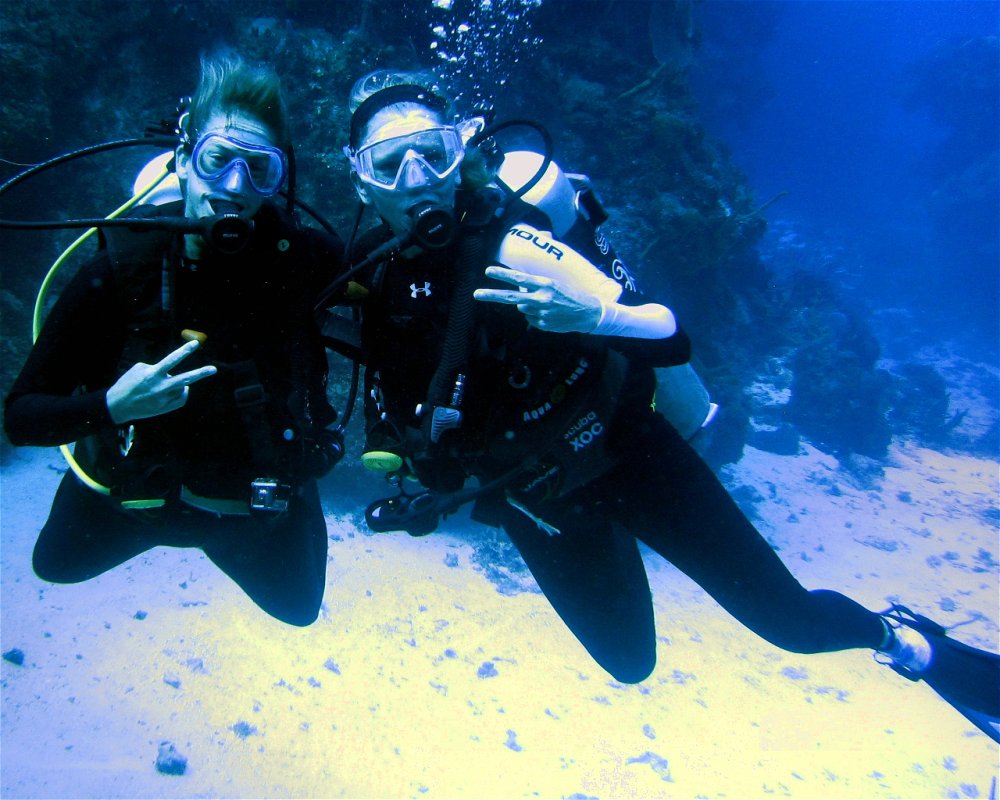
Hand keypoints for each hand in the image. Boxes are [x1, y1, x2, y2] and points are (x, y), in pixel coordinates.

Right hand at [106, 340, 216, 423]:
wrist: (118, 406)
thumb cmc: (128, 384)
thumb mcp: (139, 369)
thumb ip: (158, 368)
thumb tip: (171, 373)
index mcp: (152, 374)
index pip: (172, 360)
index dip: (184, 351)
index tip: (196, 344)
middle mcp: (160, 387)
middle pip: (185, 379)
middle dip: (201, 373)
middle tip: (214, 369)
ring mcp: (163, 399)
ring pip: (182, 388)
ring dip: (179, 384)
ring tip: (166, 384)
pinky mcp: (165, 409)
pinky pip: (181, 399)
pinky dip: (180, 393)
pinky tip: (174, 391)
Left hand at [473, 266, 602, 332]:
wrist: (588, 313)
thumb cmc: (571, 295)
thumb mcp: (555, 283)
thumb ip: (536, 284)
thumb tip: (520, 287)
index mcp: (545, 284)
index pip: (519, 278)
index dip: (503, 275)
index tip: (488, 271)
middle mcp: (541, 298)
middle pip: (510, 297)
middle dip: (491, 295)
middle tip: (476, 294)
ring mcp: (540, 313)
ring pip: (522, 308)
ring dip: (528, 305)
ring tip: (546, 305)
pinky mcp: (542, 325)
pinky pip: (530, 319)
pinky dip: (536, 316)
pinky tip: (550, 314)